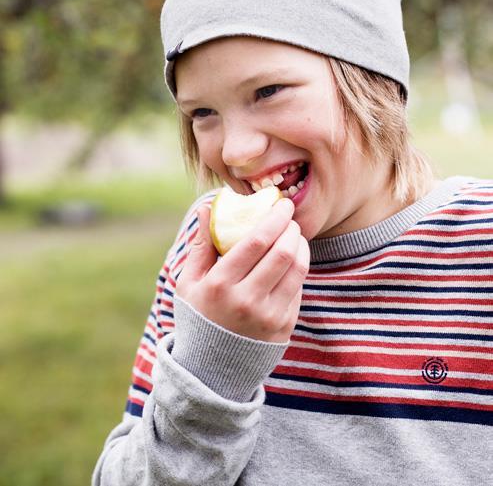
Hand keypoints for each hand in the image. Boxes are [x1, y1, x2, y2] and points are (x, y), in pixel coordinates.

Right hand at [175, 198, 309, 342]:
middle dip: (291, 228)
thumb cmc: (197, 317)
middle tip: (289, 217)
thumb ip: (201, 244)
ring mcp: (268, 317)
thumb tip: (207, 207)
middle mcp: (246, 301)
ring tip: (294, 235)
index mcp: (219, 285)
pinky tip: (290, 261)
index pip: (256, 241)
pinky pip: (298, 288)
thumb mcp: (188, 283)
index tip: (281, 203)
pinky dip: (298, 269)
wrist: (210, 371)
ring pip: (297, 269)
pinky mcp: (284, 327)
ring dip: (301, 246)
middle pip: (283, 252)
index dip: (274, 218)